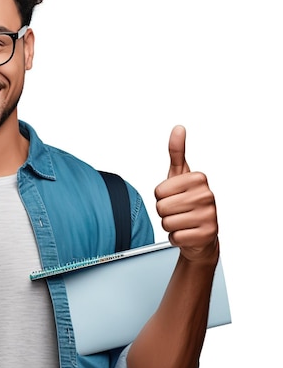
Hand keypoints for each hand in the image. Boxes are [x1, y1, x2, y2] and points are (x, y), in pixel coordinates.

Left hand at [154, 126, 218, 264]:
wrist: (202, 233)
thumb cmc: (188, 201)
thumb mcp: (180, 175)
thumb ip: (177, 152)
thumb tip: (178, 129)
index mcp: (199, 179)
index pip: (158, 191)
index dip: (162, 196)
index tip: (175, 196)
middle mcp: (207, 195)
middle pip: (161, 207)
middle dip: (164, 212)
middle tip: (179, 211)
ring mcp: (209, 215)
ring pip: (166, 223)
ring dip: (170, 225)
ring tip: (183, 221)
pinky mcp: (206, 234)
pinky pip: (174, 237)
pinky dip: (176, 238)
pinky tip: (187, 232)